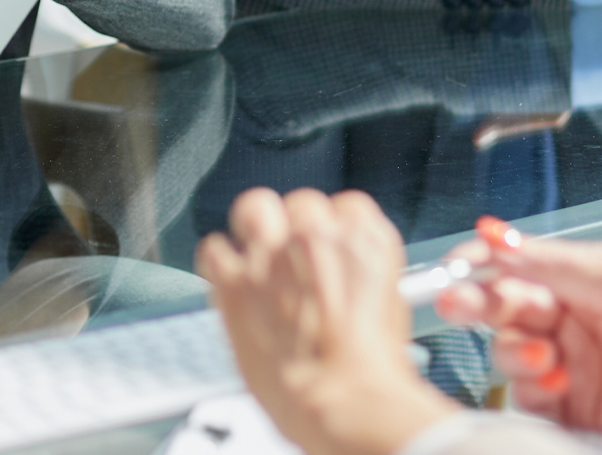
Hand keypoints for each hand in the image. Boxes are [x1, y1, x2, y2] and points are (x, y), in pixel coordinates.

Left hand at [200, 189, 463, 454]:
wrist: (341, 400)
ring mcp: (272, 253)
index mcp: (364, 241)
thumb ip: (359, 278)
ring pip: (254, 206)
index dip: (335, 231)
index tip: (329, 251)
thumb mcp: (389, 310)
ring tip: (256, 261)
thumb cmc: (370, 374)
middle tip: (289, 254)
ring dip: (254, 231)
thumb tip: (343, 281)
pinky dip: (217, 263)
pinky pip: (213, 248)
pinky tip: (228, 283)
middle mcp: (316, 235)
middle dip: (293, 224)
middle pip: (301, 201)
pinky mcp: (233, 280)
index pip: (348, 206)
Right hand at [436, 219, 601, 443]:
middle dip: (477, 305)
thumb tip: (495, 235)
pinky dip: (532, 391)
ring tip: (546, 356)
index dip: (477, 267)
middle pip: (501, 310)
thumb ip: (549, 261)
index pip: (510, 267)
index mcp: (575, 279)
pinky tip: (556, 382)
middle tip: (461, 305)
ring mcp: (571, 364)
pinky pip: (530, 401)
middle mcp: (568, 320)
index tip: (451, 270)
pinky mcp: (577, 408)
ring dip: (515, 353)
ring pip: (509, 356)